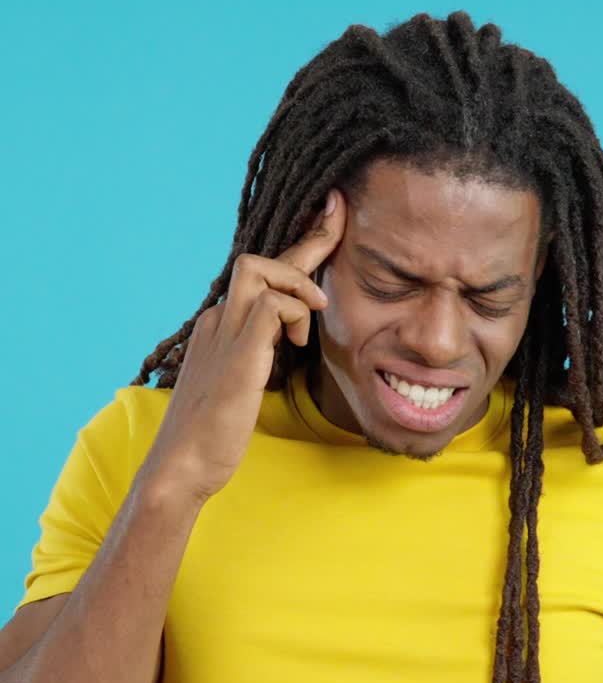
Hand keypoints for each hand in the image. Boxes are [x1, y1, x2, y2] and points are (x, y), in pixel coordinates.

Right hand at [142, 189, 345, 504]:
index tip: (326, 227)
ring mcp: (224, 334)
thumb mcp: (239, 387)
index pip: (258, 278)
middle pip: (260, 260)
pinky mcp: (239, 353)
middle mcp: (218, 321)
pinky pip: (271, 304)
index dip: (295, 252)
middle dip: (308, 238)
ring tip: (315, 313)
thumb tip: (284, 344)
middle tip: (340, 217)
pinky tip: (300, 336)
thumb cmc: (211, 435)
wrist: (182, 465)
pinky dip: (294, 310)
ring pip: (260, 269)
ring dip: (297, 280)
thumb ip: (257, 358)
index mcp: (219, 327)